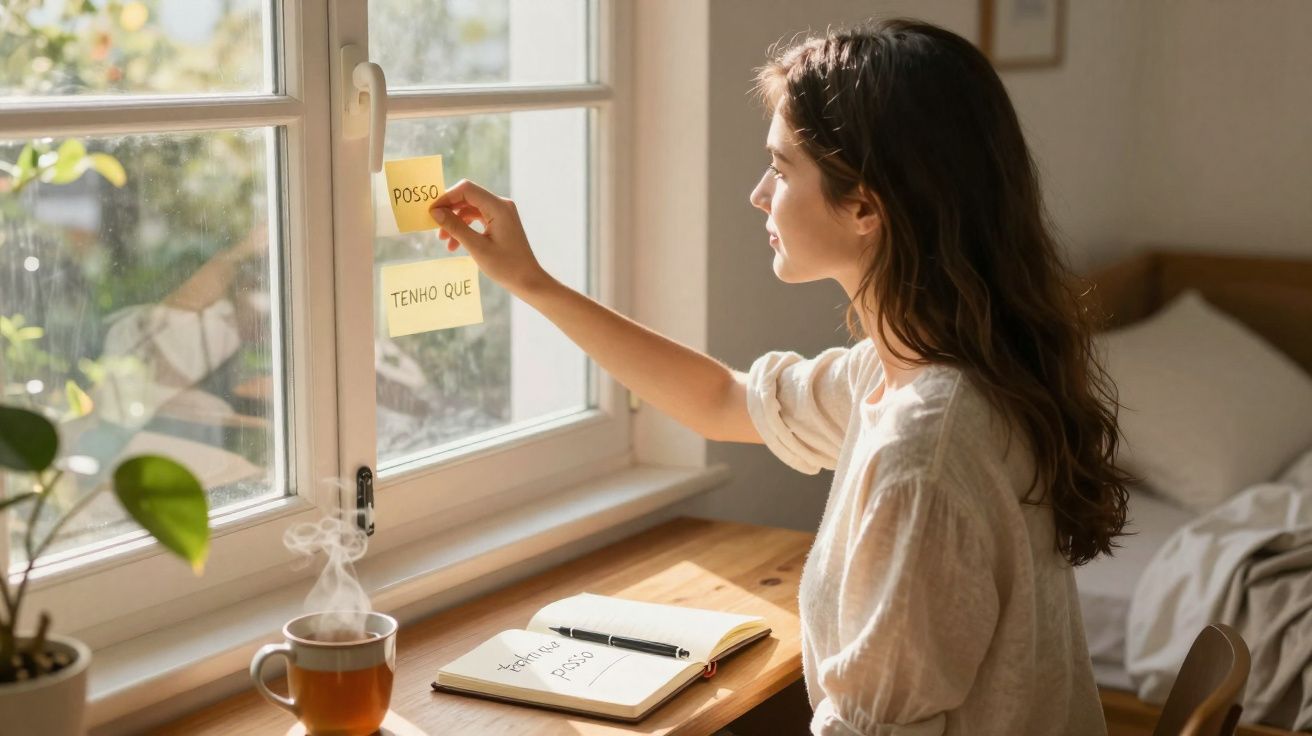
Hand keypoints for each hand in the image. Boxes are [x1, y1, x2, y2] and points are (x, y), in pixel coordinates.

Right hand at [429, 180, 551, 296]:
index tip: (432, 212)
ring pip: (470, 209)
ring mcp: (501, 213)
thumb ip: (455, 227)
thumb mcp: (477, 247)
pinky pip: (477, 218)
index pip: (466, 189)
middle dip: (449, 211)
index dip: (446, 197)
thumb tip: (435, 212)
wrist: (528, 280)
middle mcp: (501, 205)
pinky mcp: (500, 222)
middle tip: (434, 227)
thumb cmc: (506, 266)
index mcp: (499, 207)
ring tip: (444, 241)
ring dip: (455, 222)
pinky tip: (455, 244)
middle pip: (467, 197)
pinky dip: (465, 228)